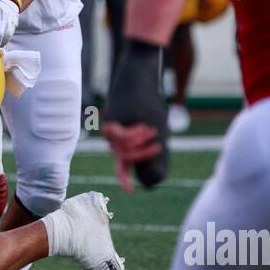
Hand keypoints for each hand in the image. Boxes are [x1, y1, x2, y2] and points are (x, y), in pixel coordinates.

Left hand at [102, 38, 169, 188]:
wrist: (139, 77)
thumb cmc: (149, 102)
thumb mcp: (156, 128)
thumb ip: (155, 153)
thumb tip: (150, 180)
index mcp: (124, 141)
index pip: (122, 164)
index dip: (124, 178)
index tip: (129, 191)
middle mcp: (114, 137)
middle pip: (126, 159)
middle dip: (143, 156)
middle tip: (159, 145)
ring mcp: (111, 129)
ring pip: (124, 149)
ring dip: (140, 142)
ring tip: (152, 128)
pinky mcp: (111, 120)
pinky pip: (122, 138)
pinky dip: (136, 135)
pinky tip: (147, 127)